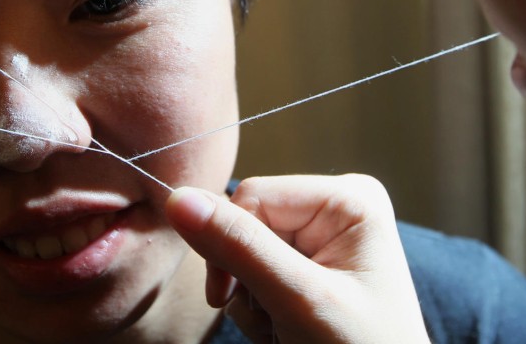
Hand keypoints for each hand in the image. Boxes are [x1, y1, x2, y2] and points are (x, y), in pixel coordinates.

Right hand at [166, 174, 430, 342]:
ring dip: (252, 299)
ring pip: (244, 252)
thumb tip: (177, 199)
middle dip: (247, 278)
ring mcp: (324, 237)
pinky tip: (287, 330)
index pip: (253, 195)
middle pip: (247, 223)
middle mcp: (336, 207)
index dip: (229, 243)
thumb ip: (240, 248)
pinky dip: (260, 309)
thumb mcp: (299, 302)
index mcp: (348, 198)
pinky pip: (255, 274)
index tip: (229, 297)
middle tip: (276, 320)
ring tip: (286, 330)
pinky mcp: (309, 266)